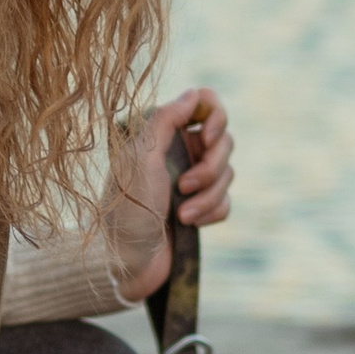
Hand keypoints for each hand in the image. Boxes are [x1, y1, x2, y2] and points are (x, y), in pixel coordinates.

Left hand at [111, 88, 233, 298]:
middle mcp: (179, 152)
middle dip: (210, 167)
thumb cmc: (126, 208)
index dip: (216, 117)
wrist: (129, 262)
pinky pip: (226, 200)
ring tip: (182, 215)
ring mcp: (192, 180)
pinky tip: (188, 224)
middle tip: (184, 186)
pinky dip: (211, 212)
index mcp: (162, 134)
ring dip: (207, 196)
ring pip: (227, 173)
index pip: (205, 104)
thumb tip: (194, 92)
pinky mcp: (201, 207)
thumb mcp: (140, 158)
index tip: (206, 138)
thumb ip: (166, 119)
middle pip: (224, 141)